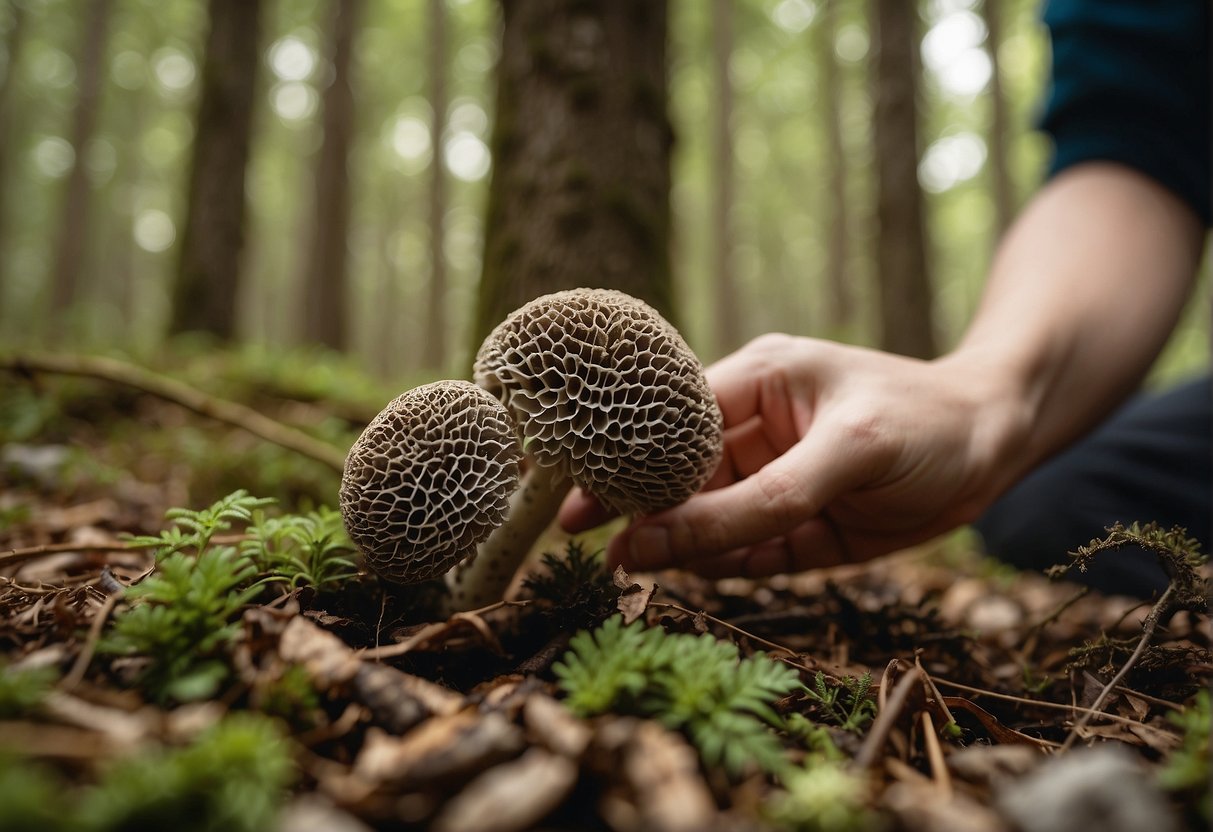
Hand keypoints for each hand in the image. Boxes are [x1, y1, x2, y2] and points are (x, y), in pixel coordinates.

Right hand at [559, 333, 1027, 577]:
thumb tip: (661, 539)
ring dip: (675, 545)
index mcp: (753, 382)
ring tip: (630, 568)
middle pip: (675, 477)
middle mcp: (753, 431)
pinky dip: (721, 567)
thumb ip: (757, 503)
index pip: (665, 423)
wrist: (1001, 445)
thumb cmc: (927, 420)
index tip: (568, 495)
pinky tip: (695, 573)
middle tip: (582, 542)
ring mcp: (774, 480)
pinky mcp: (798, 526)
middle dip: (635, 509)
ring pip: (704, 521)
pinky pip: (744, 553)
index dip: (617, 459)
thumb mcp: (848, 453)